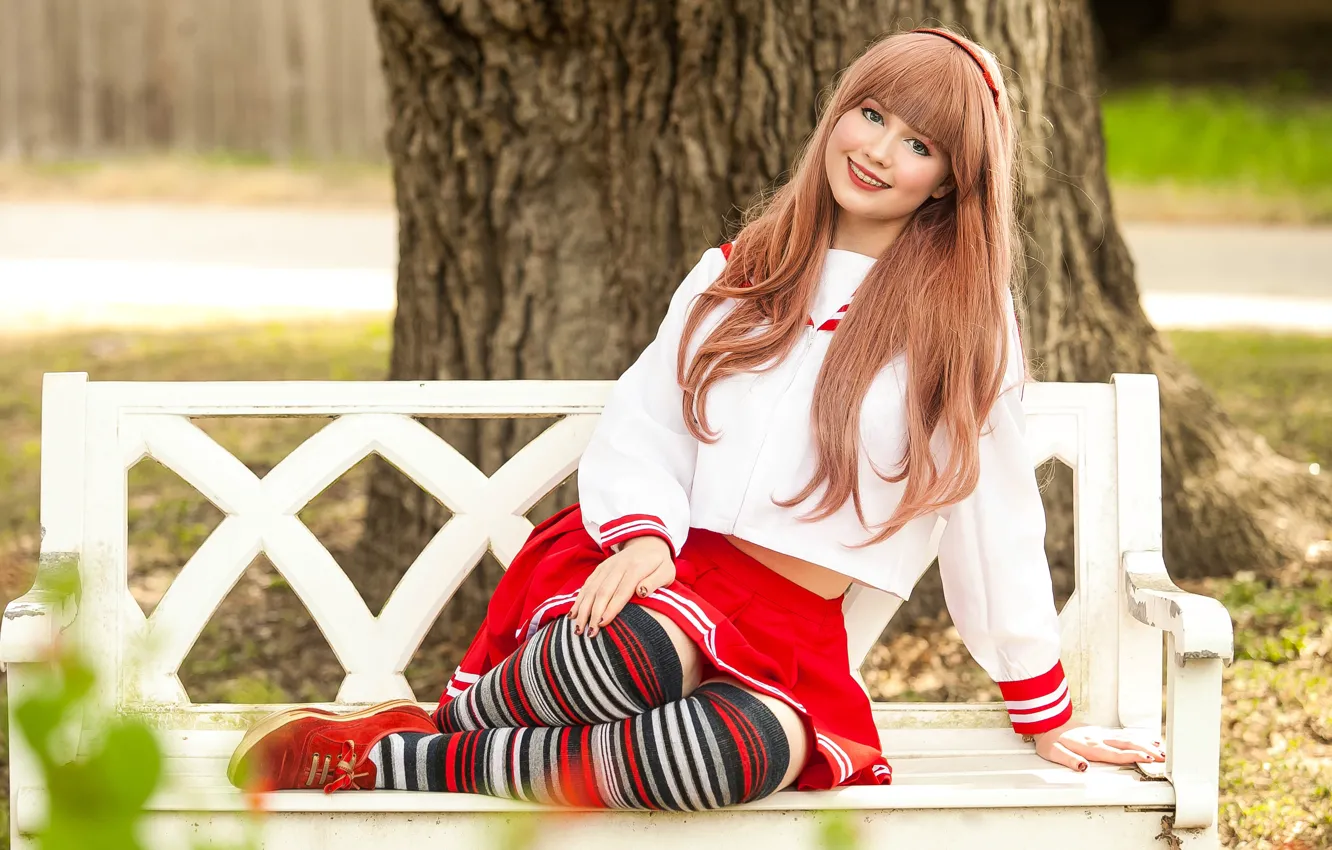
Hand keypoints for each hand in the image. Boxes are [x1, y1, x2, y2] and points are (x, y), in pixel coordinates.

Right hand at [568, 537, 675, 637]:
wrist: (647, 543)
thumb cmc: (660, 564)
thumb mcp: (666, 571)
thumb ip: (656, 581)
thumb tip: (642, 591)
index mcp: (636, 568)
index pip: (622, 591)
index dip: (611, 608)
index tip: (603, 624)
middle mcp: (618, 566)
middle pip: (603, 591)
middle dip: (593, 613)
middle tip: (588, 633)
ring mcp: (607, 566)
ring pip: (591, 589)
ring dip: (582, 609)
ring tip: (578, 629)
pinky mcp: (600, 568)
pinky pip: (587, 585)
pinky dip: (579, 600)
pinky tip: (573, 614)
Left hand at [1032, 721, 1165, 771]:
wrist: (1044, 720)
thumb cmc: (1048, 738)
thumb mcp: (1053, 752)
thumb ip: (1068, 759)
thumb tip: (1083, 767)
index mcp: (1090, 746)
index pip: (1116, 753)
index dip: (1133, 756)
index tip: (1149, 759)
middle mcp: (1098, 738)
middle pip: (1127, 744)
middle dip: (1147, 750)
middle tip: (1163, 757)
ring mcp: (1099, 733)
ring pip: (1126, 738)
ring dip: (1144, 743)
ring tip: (1160, 748)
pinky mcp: (1098, 731)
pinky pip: (1122, 734)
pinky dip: (1135, 737)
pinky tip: (1142, 739)